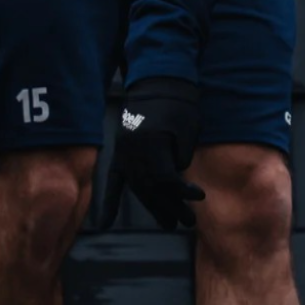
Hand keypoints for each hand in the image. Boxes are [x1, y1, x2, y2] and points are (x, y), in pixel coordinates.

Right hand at [100, 78, 204, 229]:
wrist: (156, 81)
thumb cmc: (178, 102)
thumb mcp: (188, 127)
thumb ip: (180, 156)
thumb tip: (174, 180)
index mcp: (150, 141)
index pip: (165, 177)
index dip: (182, 191)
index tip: (199, 198)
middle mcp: (132, 149)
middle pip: (150, 187)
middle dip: (170, 206)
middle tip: (188, 222)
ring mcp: (123, 152)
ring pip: (136, 186)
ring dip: (152, 206)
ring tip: (168, 223)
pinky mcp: (119, 152)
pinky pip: (112, 181)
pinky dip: (109, 202)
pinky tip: (105, 223)